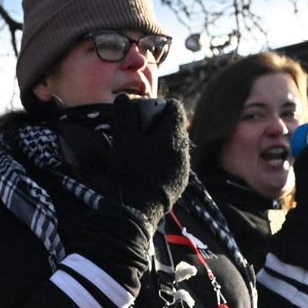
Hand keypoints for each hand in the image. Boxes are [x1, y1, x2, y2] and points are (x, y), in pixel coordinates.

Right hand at [102, 96, 190, 228]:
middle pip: (176, 128)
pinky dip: (165, 162)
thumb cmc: (130, 171)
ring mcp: (184, 168)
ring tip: (144, 153)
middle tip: (141, 133)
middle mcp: (184, 150)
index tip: (145, 112)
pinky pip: (175, 165)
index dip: (160, 105)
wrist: (137, 210)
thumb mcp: (123, 141)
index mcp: (173, 135)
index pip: (175, 108)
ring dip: (163, 145)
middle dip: (161, 126)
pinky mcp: (181, 183)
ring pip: (176, 147)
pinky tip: (149, 171)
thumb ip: (124, 116)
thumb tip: (123, 97)